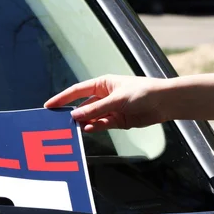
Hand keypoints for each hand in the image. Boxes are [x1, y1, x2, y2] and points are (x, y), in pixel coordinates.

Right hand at [44, 74, 169, 132]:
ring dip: (84, 123)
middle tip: (59, 122)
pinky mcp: (118, 120)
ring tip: (73, 129)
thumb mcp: (117, 99)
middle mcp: (104, 96)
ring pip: (91, 117)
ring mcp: (111, 109)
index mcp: (102, 84)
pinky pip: (102, 124)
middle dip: (73, 114)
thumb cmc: (143, 92)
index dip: (62, 98)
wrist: (164, 102)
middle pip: (83, 106)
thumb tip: (75, 116)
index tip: (49, 105)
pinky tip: (88, 130)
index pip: (77, 91)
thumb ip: (96, 109)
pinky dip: (95, 127)